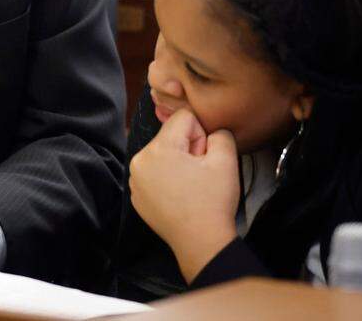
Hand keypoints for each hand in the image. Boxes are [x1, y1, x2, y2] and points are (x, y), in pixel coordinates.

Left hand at [128, 108, 239, 282]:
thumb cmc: (213, 202)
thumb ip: (220, 133)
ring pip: (162, 155)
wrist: (201, 243)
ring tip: (190, 186)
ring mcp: (135, 180)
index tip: (204, 157)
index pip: (183, 119)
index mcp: (158, 149)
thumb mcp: (226, 160)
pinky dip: (167, 179)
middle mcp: (139, 161)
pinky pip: (154, 174)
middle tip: (199, 174)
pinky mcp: (137, 195)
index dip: (201, 135)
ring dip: (177, 164)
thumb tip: (211, 130)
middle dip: (188, 149)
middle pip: (170, 136)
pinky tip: (180, 196)